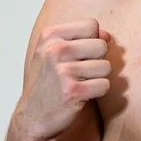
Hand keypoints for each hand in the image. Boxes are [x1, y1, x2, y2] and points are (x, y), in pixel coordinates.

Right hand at [17, 20, 110, 139]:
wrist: (33, 115)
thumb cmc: (48, 82)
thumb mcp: (55, 52)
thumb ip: (81, 38)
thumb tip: (107, 35)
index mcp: (49, 35)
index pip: (91, 25)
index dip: (92, 40)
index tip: (78, 54)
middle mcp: (54, 50)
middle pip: (101, 45)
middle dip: (97, 60)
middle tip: (79, 72)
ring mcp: (63, 71)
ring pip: (106, 66)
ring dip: (97, 78)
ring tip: (79, 83)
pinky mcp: (73, 91)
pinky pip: (104, 85)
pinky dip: (97, 92)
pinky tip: (82, 95)